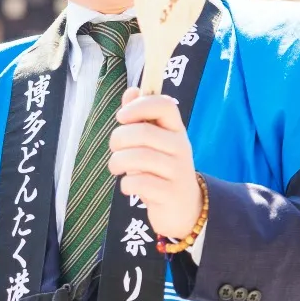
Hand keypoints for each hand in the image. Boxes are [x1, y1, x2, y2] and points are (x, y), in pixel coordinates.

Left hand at [108, 86, 199, 241]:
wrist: (185, 209)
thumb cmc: (161, 170)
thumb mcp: (154, 142)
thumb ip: (141, 116)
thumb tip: (132, 91)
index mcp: (176, 130)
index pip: (164, 105)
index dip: (139, 106)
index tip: (122, 117)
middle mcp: (180, 147)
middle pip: (143, 132)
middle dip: (118, 139)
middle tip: (115, 149)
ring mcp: (177, 171)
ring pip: (137, 157)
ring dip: (117, 162)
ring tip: (116, 168)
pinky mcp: (170, 194)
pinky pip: (139, 182)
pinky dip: (126, 185)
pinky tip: (129, 188)